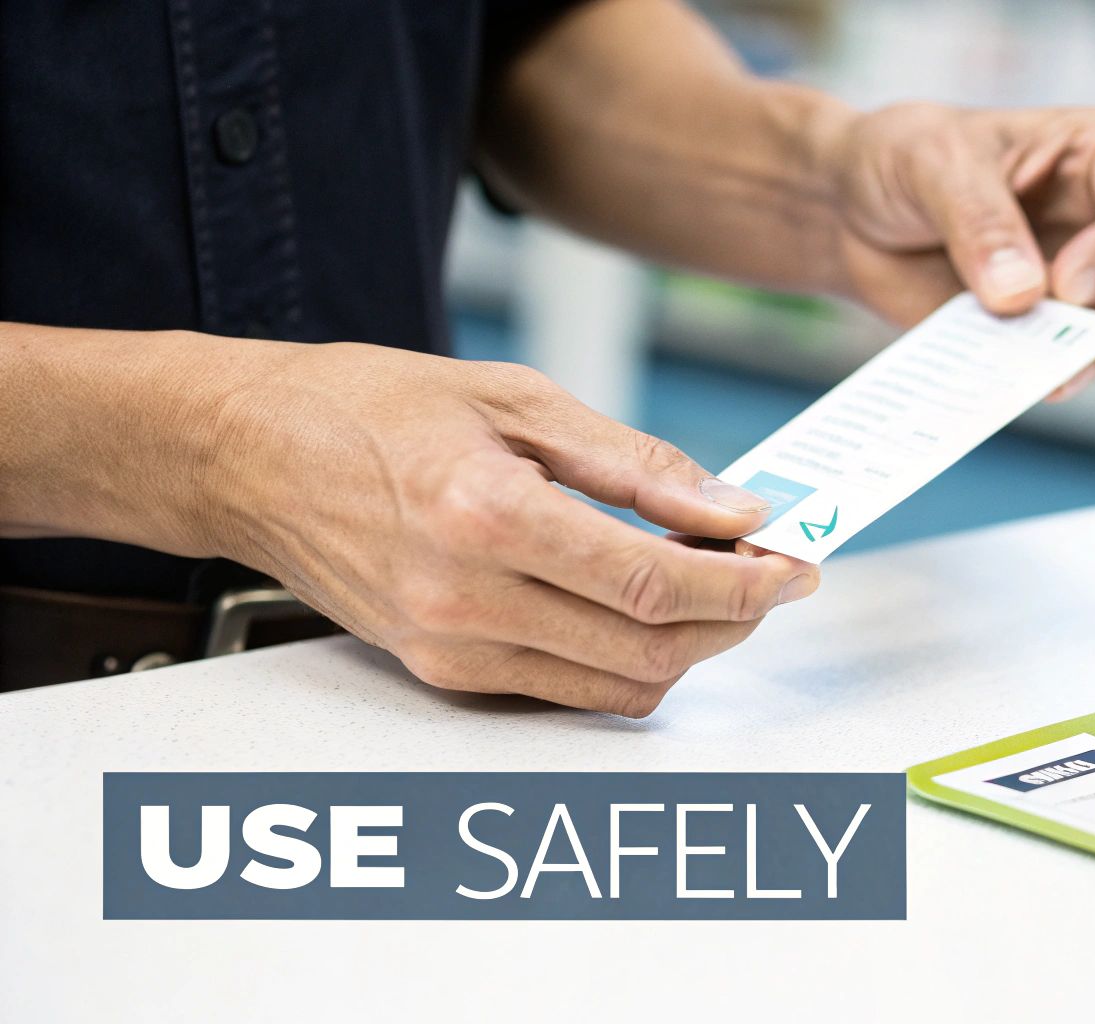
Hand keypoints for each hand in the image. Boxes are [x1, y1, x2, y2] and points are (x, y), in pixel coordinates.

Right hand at [204, 341, 817, 714]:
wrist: (250, 456)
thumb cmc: (370, 407)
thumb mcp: (515, 398)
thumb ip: (634, 461)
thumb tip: (732, 506)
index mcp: (488, 515)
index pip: (654, 581)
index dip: (745, 583)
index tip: (793, 565)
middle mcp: (466, 599)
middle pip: (650, 650)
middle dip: (733, 619)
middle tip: (769, 575)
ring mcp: (449, 648)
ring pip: (616, 687)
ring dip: (688, 647)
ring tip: (714, 585)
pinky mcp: (440, 672)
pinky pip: (566, 690)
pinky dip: (627, 658)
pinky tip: (643, 604)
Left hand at [828, 103, 1094, 399]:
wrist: (849, 213)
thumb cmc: (900, 159)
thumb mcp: (932, 166)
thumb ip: (978, 222)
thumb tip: (1021, 294)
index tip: (1065, 285)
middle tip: (1057, 340)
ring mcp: (1083, 276)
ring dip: (1091, 356)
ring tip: (1042, 377)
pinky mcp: (1047, 325)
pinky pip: (1073, 361)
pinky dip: (1052, 375)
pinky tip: (1020, 385)